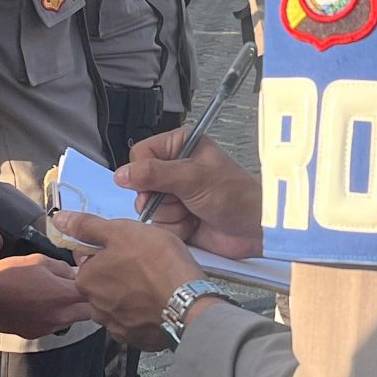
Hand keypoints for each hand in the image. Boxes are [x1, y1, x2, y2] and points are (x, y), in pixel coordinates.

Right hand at [0, 253, 91, 337]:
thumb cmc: (8, 276)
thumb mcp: (39, 261)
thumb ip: (63, 268)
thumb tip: (77, 272)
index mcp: (63, 295)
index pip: (96, 292)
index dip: (98, 283)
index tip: (95, 276)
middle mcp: (61, 315)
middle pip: (91, 311)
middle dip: (90, 300)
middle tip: (83, 288)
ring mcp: (49, 327)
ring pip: (74, 320)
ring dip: (73, 309)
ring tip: (60, 295)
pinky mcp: (37, 334)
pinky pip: (56, 325)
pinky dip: (56, 316)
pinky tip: (43, 305)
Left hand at [46, 210, 205, 349]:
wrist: (187, 302)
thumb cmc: (156, 262)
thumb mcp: (121, 231)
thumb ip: (88, 226)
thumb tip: (59, 219)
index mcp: (86, 279)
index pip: (89, 262)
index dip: (109, 252)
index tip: (129, 249)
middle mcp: (95, 306)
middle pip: (103, 285)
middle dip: (119, 276)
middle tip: (145, 265)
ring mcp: (116, 326)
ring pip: (118, 305)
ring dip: (130, 296)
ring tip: (154, 285)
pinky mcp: (136, 339)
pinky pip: (135, 322)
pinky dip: (143, 314)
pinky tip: (158, 303)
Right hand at [116, 127, 262, 259]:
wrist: (254, 228)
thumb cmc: (236, 195)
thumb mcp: (193, 177)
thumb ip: (155, 174)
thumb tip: (122, 174)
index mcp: (180, 146)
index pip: (139, 155)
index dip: (143, 172)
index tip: (159, 183)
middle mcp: (175, 169)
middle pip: (139, 185)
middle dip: (160, 199)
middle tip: (182, 200)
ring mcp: (175, 195)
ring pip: (148, 209)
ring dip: (170, 216)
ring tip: (192, 212)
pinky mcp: (177, 218)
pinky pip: (158, 227)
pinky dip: (175, 229)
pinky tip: (194, 224)